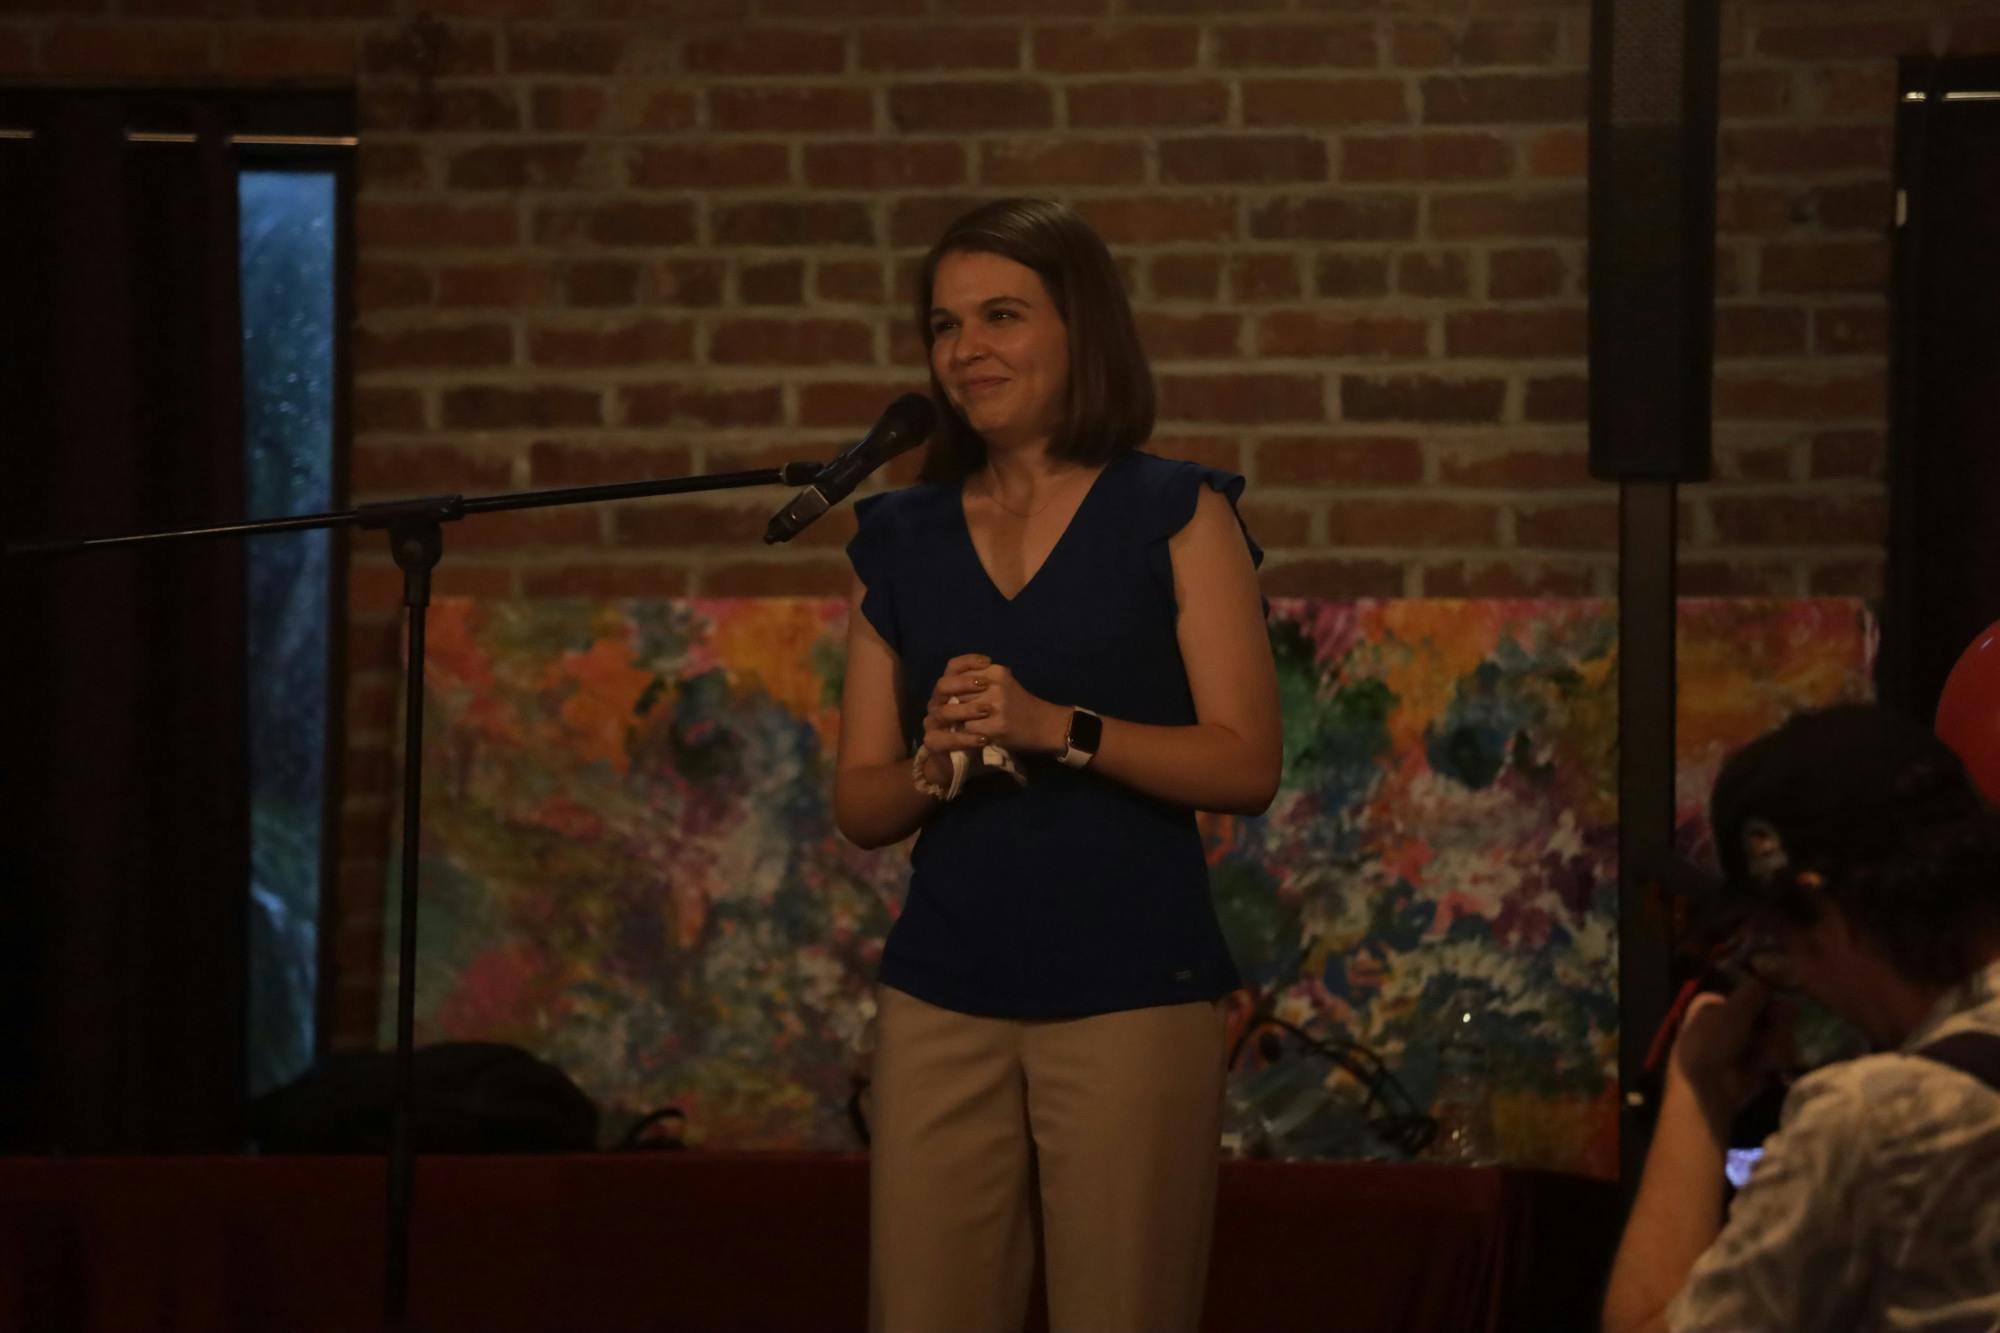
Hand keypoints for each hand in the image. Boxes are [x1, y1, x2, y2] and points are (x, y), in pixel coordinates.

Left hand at [924, 655, 1064, 755]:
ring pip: (958, 710)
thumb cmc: (1020, 704)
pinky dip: (967, 733)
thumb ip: (978, 679)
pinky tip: (974, 734)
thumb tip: (947, 688)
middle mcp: (995, 684)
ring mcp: (995, 705)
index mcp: (996, 670)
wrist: (1045, 725)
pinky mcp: (996, 726)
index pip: (957, 669)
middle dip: (951, 702)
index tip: (953, 695)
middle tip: (954, 711)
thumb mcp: (1002, 683)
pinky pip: (968, 729)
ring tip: (964, 723)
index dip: (951, 684)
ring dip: (958, 719)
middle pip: (954, 691)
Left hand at [1670, 979, 1789, 1135]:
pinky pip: (1780, 1056)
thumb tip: (1776, 972)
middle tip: (1773, 1030)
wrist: (1706, 1089)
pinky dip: (1776, 1061)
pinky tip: (1767, 1068)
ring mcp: (1745, 1044)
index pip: (1754, 993)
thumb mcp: (1733, 1010)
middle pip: (1771, 1014)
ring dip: (1776, 1045)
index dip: (1769, 998)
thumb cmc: (1712, 1042)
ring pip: (1779, 1035)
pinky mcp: (1758, 1066)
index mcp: (1715, 1003)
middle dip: (1777, 1025)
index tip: (1778, 1002)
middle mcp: (1730, 1021)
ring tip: (1761, 1058)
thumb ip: (1756, 991)